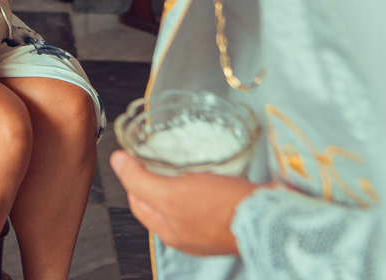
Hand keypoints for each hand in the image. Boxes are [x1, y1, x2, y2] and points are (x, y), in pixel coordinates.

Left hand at [110, 151, 257, 255]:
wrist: (268, 216)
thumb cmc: (222, 210)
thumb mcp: (171, 193)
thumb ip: (140, 180)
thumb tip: (116, 162)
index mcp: (168, 230)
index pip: (137, 201)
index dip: (131, 177)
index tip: (132, 156)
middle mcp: (187, 232)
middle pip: (160, 199)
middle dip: (155, 176)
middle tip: (156, 153)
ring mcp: (209, 224)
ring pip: (185, 196)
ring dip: (181, 176)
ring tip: (182, 158)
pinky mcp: (229, 213)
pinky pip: (209, 194)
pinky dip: (204, 180)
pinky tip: (209, 168)